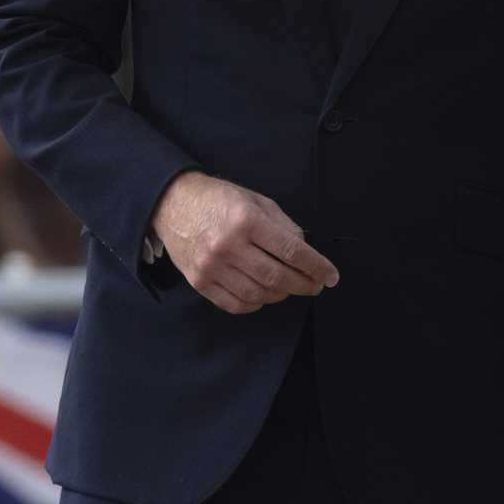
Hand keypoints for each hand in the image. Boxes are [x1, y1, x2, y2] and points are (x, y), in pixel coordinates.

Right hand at [151, 171, 338, 314]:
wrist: (172, 204)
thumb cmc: (219, 199)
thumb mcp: (256, 201)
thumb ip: (283, 225)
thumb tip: (305, 251)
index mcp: (246, 220)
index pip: (291, 250)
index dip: (316, 266)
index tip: (330, 275)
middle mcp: (228, 245)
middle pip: (277, 276)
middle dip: (304, 284)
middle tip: (316, 285)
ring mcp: (212, 266)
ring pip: (258, 293)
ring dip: (282, 294)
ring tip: (291, 287)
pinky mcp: (199, 282)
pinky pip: (235, 304)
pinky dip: (257, 303)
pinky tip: (266, 294)